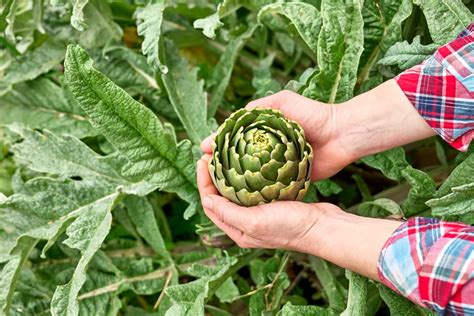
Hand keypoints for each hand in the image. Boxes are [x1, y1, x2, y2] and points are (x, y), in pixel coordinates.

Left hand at [197, 154, 400, 280]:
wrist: (322, 226)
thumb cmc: (290, 227)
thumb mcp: (255, 221)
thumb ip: (228, 212)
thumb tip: (206, 199)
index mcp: (237, 230)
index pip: (211, 203)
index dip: (203, 181)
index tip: (203, 160)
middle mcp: (245, 223)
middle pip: (220, 196)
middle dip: (213, 175)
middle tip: (210, 154)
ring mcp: (258, 213)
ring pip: (235, 191)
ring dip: (228, 174)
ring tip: (224, 155)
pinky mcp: (271, 204)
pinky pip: (252, 188)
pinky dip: (246, 175)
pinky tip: (247, 163)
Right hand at [201, 81, 434, 177]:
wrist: (342, 134)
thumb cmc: (313, 115)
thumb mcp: (282, 102)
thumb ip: (258, 108)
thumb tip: (230, 120)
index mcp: (262, 132)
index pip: (233, 139)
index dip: (216, 146)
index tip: (203, 153)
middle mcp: (267, 150)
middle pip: (237, 160)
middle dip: (220, 167)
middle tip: (206, 173)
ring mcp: (277, 166)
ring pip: (250, 176)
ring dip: (234, 182)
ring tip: (218, 189)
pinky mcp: (289, 180)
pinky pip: (269, 187)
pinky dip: (256, 192)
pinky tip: (241, 198)